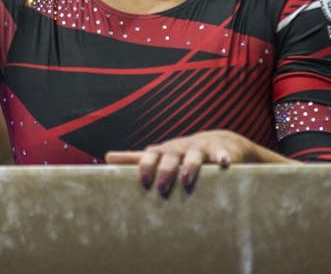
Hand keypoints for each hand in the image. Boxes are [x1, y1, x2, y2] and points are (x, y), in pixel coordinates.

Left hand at [105, 129, 288, 195]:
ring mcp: (200, 149)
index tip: (144, 182)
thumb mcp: (158, 155)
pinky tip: (224, 164)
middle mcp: (179, 149)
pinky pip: (222, 154)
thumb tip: (106, 157)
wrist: (216, 142)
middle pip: (170, 157)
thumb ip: (134, 158)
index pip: (150, 156)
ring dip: (190, 167)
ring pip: (194, 156)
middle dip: (165, 171)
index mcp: (163, 152)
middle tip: (161, 188)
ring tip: (187, 181)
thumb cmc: (180, 154)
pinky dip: (222, 158)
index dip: (146, 167)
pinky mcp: (221, 151)